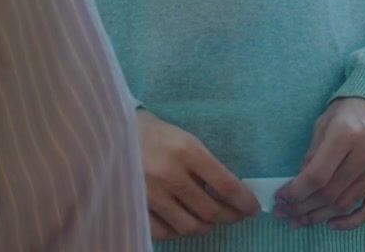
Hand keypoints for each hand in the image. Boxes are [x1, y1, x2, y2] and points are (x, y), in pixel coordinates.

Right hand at [136, 108, 261, 239]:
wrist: (112, 132)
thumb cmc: (155, 134)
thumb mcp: (185, 139)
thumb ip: (205, 165)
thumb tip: (230, 193)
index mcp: (188, 151)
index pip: (227, 186)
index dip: (245, 202)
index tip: (252, 208)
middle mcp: (170, 174)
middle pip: (211, 210)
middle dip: (230, 217)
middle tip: (235, 216)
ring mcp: (151, 194)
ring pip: (189, 226)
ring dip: (206, 226)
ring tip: (210, 221)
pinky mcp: (135, 207)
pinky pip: (164, 232)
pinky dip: (178, 231)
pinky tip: (183, 222)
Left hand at [274, 97, 364, 230]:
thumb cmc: (350, 112)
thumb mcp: (324, 124)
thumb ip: (312, 155)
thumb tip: (297, 187)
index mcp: (347, 133)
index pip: (317, 176)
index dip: (295, 193)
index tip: (280, 199)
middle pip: (330, 193)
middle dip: (302, 207)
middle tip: (285, 213)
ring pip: (346, 204)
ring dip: (320, 216)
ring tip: (301, 220)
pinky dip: (350, 222)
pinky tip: (331, 224)